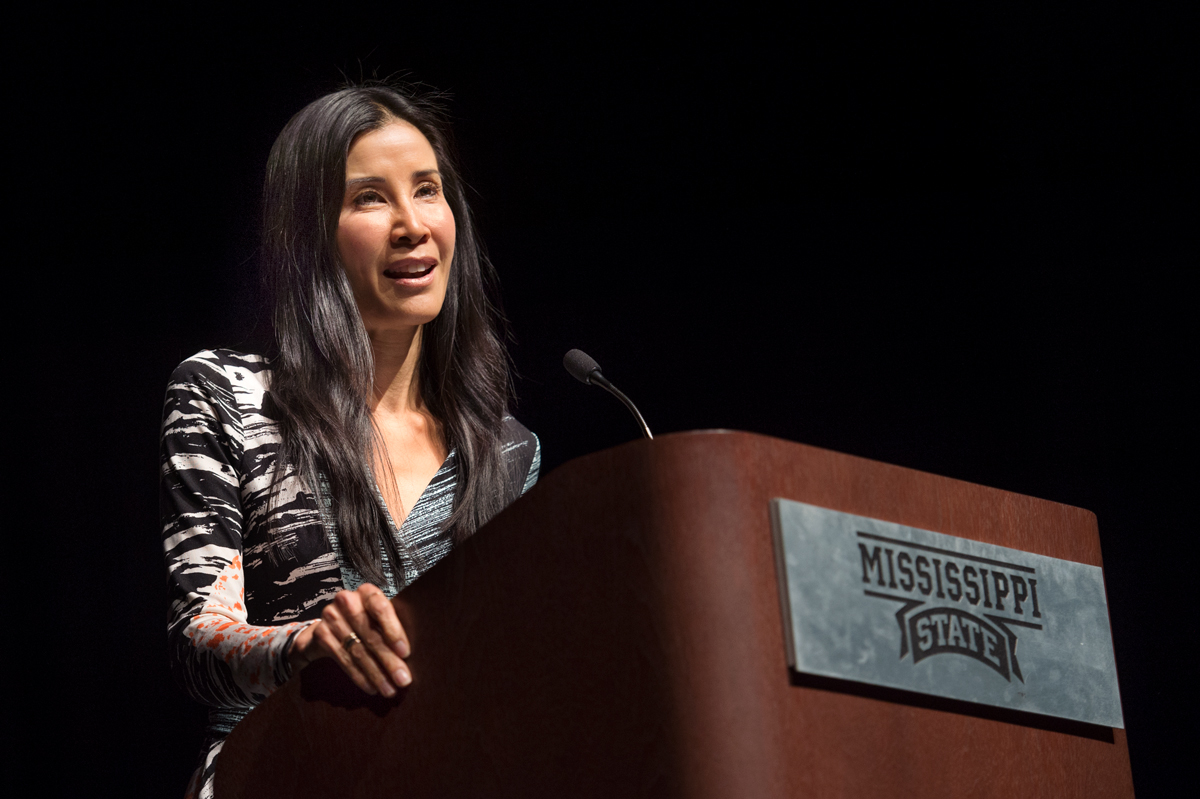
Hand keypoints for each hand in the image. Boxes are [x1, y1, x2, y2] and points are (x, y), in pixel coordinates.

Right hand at [287, 583, 411, 696]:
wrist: (329, 626)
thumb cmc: (365, 621)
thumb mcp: (378, 619)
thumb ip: (392, 629)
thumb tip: (409, 657)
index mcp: (367, 592)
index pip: (381, 607)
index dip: (394, 630)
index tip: (405, 652)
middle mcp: (347, 600)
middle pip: (370, 634)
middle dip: (389, 660)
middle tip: (403, 680)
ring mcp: (331, 616)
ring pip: (358, 650)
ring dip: (376, 673)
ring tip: (389, 689)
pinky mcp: (321, 634)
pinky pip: (344, 659)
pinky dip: (359, 676)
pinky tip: (371, 687)